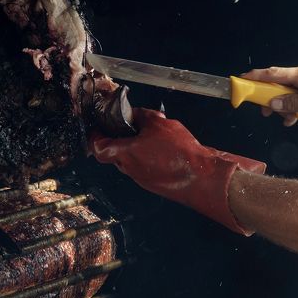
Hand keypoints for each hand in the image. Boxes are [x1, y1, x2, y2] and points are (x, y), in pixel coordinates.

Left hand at [90, 108, 265, 234]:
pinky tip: (166, 147)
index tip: (99, 128)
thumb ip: (142, 116)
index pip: (98, 148)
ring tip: (155, 134)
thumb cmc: (178, 151)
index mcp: (124, 154)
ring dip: (138, 147)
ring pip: (132, 160)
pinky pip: (146, 167)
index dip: (96, 137)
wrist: (202, 177)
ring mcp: (143, 178)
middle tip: (132, 125)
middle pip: (115, 154)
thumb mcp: (158, 123)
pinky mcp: (156, 183)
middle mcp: (130, 169)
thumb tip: (133, 115)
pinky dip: (150, 156)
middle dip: (121, 139)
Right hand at [241, 66, 297, 126]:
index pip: (276, 73)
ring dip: (283, 107)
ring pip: (286, 94)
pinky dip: (291, 109)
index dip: (257, 76)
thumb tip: (272, 102)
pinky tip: (294, 119)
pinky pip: (295, 99)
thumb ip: (291, 104)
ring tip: (287, 119)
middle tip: (265, 111)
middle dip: (270, 98)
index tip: (242, 78)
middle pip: (278, 84)